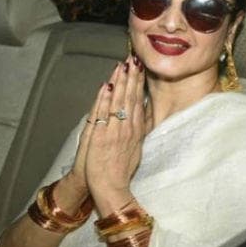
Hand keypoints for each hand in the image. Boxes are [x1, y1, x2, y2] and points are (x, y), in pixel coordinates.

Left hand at [84, 55, 145, 202]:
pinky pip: (103, 114)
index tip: (139, 67)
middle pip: (130, 97)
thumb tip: (144, 111)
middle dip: (131, 76)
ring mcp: (115, 131)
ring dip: (119, 82)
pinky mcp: (101, 137)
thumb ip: (140, 128)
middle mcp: (128, 128)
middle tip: (133, 58)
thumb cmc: (122, 170)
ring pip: (118, 102)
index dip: (138, 82)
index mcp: (136, 130)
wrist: (112, 188)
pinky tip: (106, 86)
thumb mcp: (137, 147)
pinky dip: (104, 99)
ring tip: (121, 65)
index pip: (138, 100)